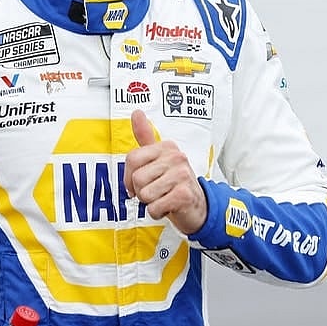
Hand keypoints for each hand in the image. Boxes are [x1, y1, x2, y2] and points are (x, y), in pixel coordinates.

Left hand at [124, 109, 207, 234]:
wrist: (197, 206)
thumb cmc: (174, 183)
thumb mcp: (159, 158)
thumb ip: (146, 136)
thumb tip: (137, 112)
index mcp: (167, 147)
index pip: (132, 159)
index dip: (129, 177)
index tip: (137, 183)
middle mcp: (176, 157)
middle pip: (137, 178)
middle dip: (141, 191)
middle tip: (156, 191)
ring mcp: (182, 175)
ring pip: (145, 194)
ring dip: (151, 203)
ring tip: (164, 198)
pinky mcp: (185, 195)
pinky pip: (155, 207)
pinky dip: (158, 212)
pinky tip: (169, 207)